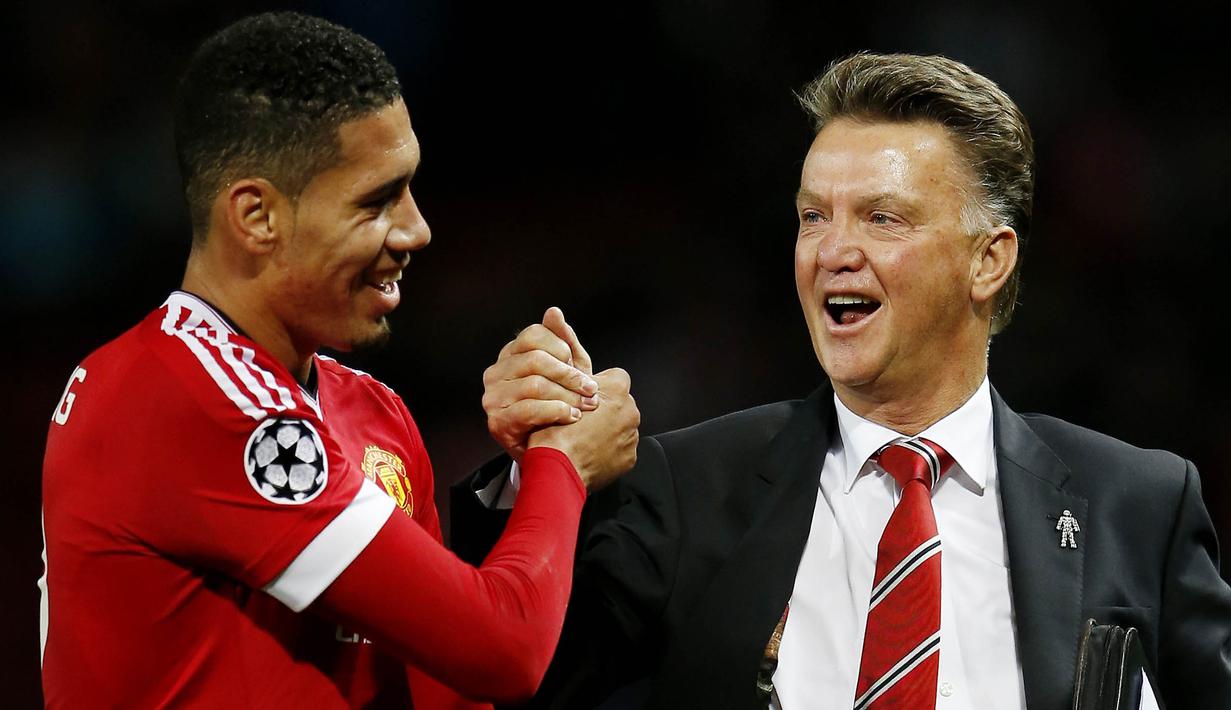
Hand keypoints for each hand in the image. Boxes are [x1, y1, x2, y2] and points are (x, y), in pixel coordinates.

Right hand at [482, 307, 597, 460]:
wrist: (546, 454)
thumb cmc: (556, 408)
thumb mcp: (565, 373)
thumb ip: (563, 344)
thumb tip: (554, 312)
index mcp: (510, 356)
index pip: (533, 335)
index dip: (561, 348)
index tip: (580, 366)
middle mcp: (495, 373)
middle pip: (535, 359)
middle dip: (568, 374)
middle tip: (591, 389)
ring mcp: (493, 398)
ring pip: (534, 384)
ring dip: (567, 395)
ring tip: (585, 406)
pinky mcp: (497, 422)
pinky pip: (529, 409)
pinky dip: (556, 411)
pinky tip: (571, 417)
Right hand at [528, 367, 638, 490]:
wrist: (558, 469)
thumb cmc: (556, 433)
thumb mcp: (560, 394)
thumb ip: (577, 382)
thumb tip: (578, 373)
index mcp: (616, 390)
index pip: (617, 376)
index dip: (600, 384)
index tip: (588, 395)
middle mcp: (630, 411)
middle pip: (621, 402)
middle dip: (606, 408)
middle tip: (584, 418)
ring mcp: (631, 436)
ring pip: (622, 425)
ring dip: (609, 429)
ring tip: (586, 438)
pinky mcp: (629, 457)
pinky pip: (622, 448)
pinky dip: (611, 449)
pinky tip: (592, 452)